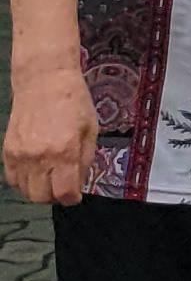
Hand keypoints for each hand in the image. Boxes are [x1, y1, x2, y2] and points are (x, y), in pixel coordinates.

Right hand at [5, 68, 97, 204]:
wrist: (44, 81)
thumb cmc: (74, 101)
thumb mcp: (91, 128)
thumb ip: (86, 159)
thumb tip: (79, 184)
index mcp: (64, 150)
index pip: (64, 192)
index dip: (72, 198)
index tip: (75, 196)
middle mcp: (39, 157)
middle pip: (42, 198)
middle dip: (55, 197)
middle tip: (63, 187)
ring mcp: (20, 156)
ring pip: (26, 192)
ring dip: (39, 191)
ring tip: (50, 178)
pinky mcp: (7, 152)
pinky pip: (13, 180)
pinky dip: (24, 183)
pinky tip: (36, 171)